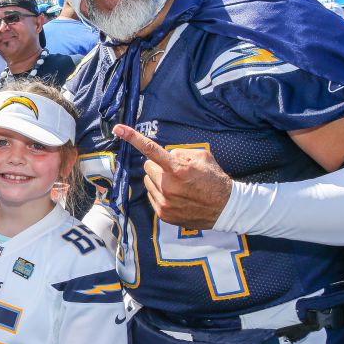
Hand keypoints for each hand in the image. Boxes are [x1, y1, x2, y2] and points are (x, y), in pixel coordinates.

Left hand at [113, 124, 232, 229]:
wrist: (225, 208)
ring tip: (177, 185)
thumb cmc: (214, 179)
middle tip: (174, 171)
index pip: (150, 150)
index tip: (118, 128)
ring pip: (148, 182)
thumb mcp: (202, 157)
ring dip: (158, 180)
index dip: (133, 137)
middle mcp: (168, 186)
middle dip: (158, 166)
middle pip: (147, 167)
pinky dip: (160, 193)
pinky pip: (151, 196)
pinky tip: (176, 196)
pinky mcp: (163, 214)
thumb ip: (180, 153)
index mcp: (178, 169)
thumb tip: (166, 155)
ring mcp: (165, 202)